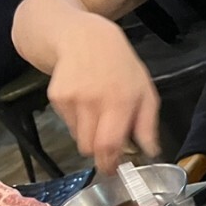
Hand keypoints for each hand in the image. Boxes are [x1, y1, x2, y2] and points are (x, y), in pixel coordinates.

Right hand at [46, 14, 160, 173]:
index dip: (110, 164)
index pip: (109, 145)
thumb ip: (148, 124)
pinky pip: (68, 125)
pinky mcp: (56, 98)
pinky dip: (78, 122)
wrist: (81, 35)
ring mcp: (72, 99)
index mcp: (119, 101)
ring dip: (89, 136)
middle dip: (100, 155)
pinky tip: (84, 101)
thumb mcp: (145, 90)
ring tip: (98, 114)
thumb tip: (150, 152)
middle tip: (108, 150)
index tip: (113, 171)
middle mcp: (93, 101)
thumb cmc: (119, 64)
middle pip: (90, 148)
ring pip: (78, 139)